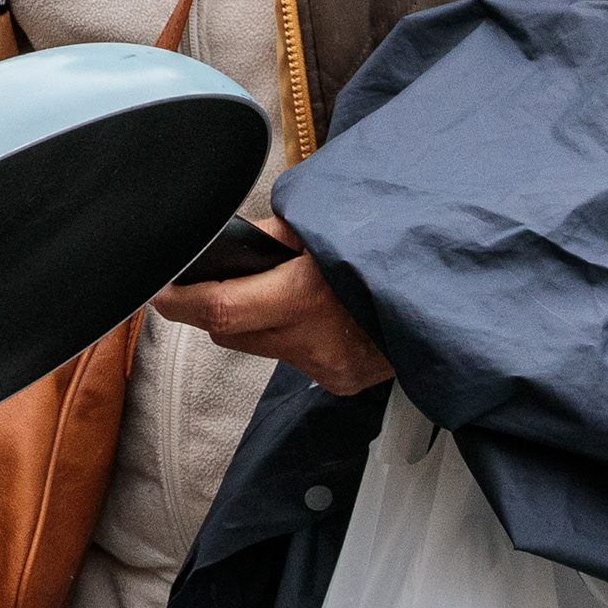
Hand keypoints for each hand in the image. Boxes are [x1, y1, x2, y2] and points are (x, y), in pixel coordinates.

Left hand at [150, 214, 395, 395]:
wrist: (449, 296)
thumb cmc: (390, 249)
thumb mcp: (326, 226)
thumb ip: (270, 238)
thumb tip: (225, 245)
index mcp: (307, 298)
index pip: (218, 309)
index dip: (178, 299)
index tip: (158, 289)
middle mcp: (315, 342)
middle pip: (229, 332)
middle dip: (216, 305)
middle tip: (226, 278)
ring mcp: (328, 367)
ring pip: (256, 346)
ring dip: (254, 321)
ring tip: (285, 290)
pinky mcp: (339, 381)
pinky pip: (290, 357)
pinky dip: (289, 334)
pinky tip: (316, 314)